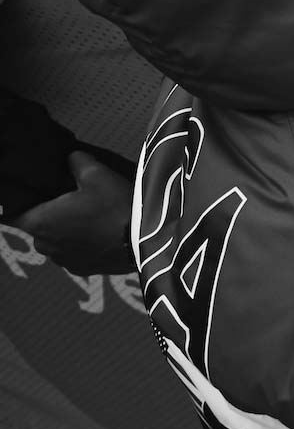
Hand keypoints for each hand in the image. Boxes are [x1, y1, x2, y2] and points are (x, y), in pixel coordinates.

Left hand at [14, 152, 132, 276]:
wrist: (145, 240)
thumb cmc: (115, 206)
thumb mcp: (97, 174)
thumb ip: (77, 162)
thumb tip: (71, 157)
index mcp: (39, 221)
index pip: (11, 214)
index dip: (20, 203)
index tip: (35, 195)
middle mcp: (44, 245)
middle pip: (37, 226)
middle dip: (49, 215)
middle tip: (72, 201)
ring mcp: (63, 261)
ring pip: (56, 241)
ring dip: (67, 232)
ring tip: (91, 219)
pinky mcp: (82, 270)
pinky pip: (74, 254)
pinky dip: (82, 246)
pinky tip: (101, 234)